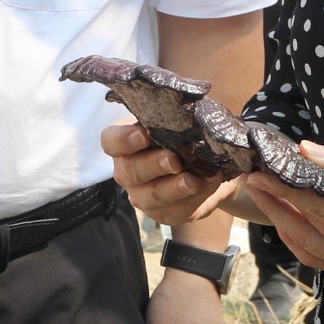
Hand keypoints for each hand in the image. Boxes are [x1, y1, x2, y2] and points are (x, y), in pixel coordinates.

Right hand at [102, 120, 257, 228]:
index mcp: (126, 143)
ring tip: (193, 181)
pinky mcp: (164, 213)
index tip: (143, 135)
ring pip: (150, 196)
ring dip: (173, 188)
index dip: (123, 139)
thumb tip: (191, 109)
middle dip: (153, 165)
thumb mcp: (184, 122)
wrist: (211, 167)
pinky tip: (207, 185)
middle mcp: (128, 170)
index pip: (111, 141)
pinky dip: (194, 198)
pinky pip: (174, 210)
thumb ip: (180, 116)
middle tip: (174, 160)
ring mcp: (142, 195)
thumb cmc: (189, 136)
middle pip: (130, 170)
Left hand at [244, 144, 323, 280]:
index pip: (319, 209)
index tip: (257, 167)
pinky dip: (301, 233)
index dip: (284, 187)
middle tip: (247, 174)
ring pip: (309, 248)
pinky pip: (322, 255)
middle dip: (275, 203)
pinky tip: (286, 211)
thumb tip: (302, 152)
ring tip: (260, 189)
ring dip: (282, 219)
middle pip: (307, 233)